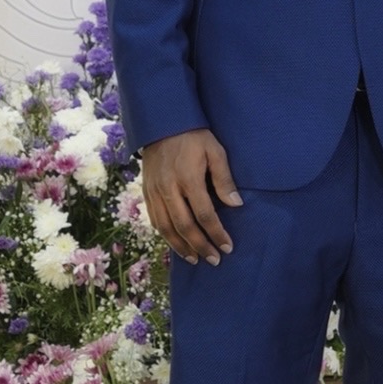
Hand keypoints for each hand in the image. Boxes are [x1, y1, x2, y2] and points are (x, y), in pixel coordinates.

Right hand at [141, 129, 242, 265]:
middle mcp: (169, 189)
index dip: (216, 233)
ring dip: (181, 247)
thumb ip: (224, 179)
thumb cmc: (193, 136)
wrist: (162, 123)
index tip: (228, 247)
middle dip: (201, 246)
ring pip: (166, 227)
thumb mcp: (215, 150)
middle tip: (214, 260)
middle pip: (184, 226)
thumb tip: (236, 205)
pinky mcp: (146, 191)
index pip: (204, 215)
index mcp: (188, 178)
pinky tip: (175, 244)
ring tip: (195, 259)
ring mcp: (155, 191)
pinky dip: (165, 235)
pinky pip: (154, 219)